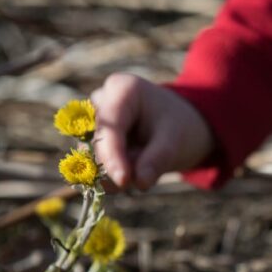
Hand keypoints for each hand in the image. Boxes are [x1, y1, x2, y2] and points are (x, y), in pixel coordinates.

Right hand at [91, 73, 213, 190]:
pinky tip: (134, 165)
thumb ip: (157, 160)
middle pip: (95, 141)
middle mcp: (101, 99)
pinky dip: (113, 171)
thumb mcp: (175, 141)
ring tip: (145, 164)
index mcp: (122, 89)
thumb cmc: (178, 127)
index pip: (109, 127)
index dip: (112, 157)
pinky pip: (93, 161)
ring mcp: (93, 118)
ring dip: (114, 170)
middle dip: (114, 165)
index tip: (123, 181)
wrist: (179, 126)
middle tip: (139, 180)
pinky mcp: (91, 136)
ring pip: (92, 154)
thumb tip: (140, 182)